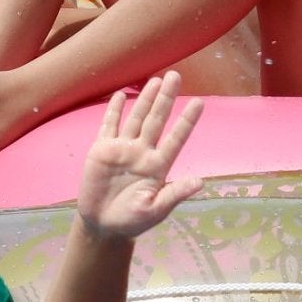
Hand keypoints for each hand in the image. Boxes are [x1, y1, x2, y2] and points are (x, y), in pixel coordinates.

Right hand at [77, 70, 202, 239]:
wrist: (102, 226)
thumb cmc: (132, 220)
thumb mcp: (155, 210)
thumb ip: (174, 194)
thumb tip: (200, 182)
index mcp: (158, 166)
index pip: (176, 138)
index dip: (186, 120)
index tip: (199, 102)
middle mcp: (143, 152)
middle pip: (156, 120)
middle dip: (165, 98)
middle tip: (175, 75)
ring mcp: (122, 149)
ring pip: (136, 118)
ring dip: (145, 98)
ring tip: (155, 80)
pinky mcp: (102, 150)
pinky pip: (109, 125)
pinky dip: (114, 110)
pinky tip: (121, 95)